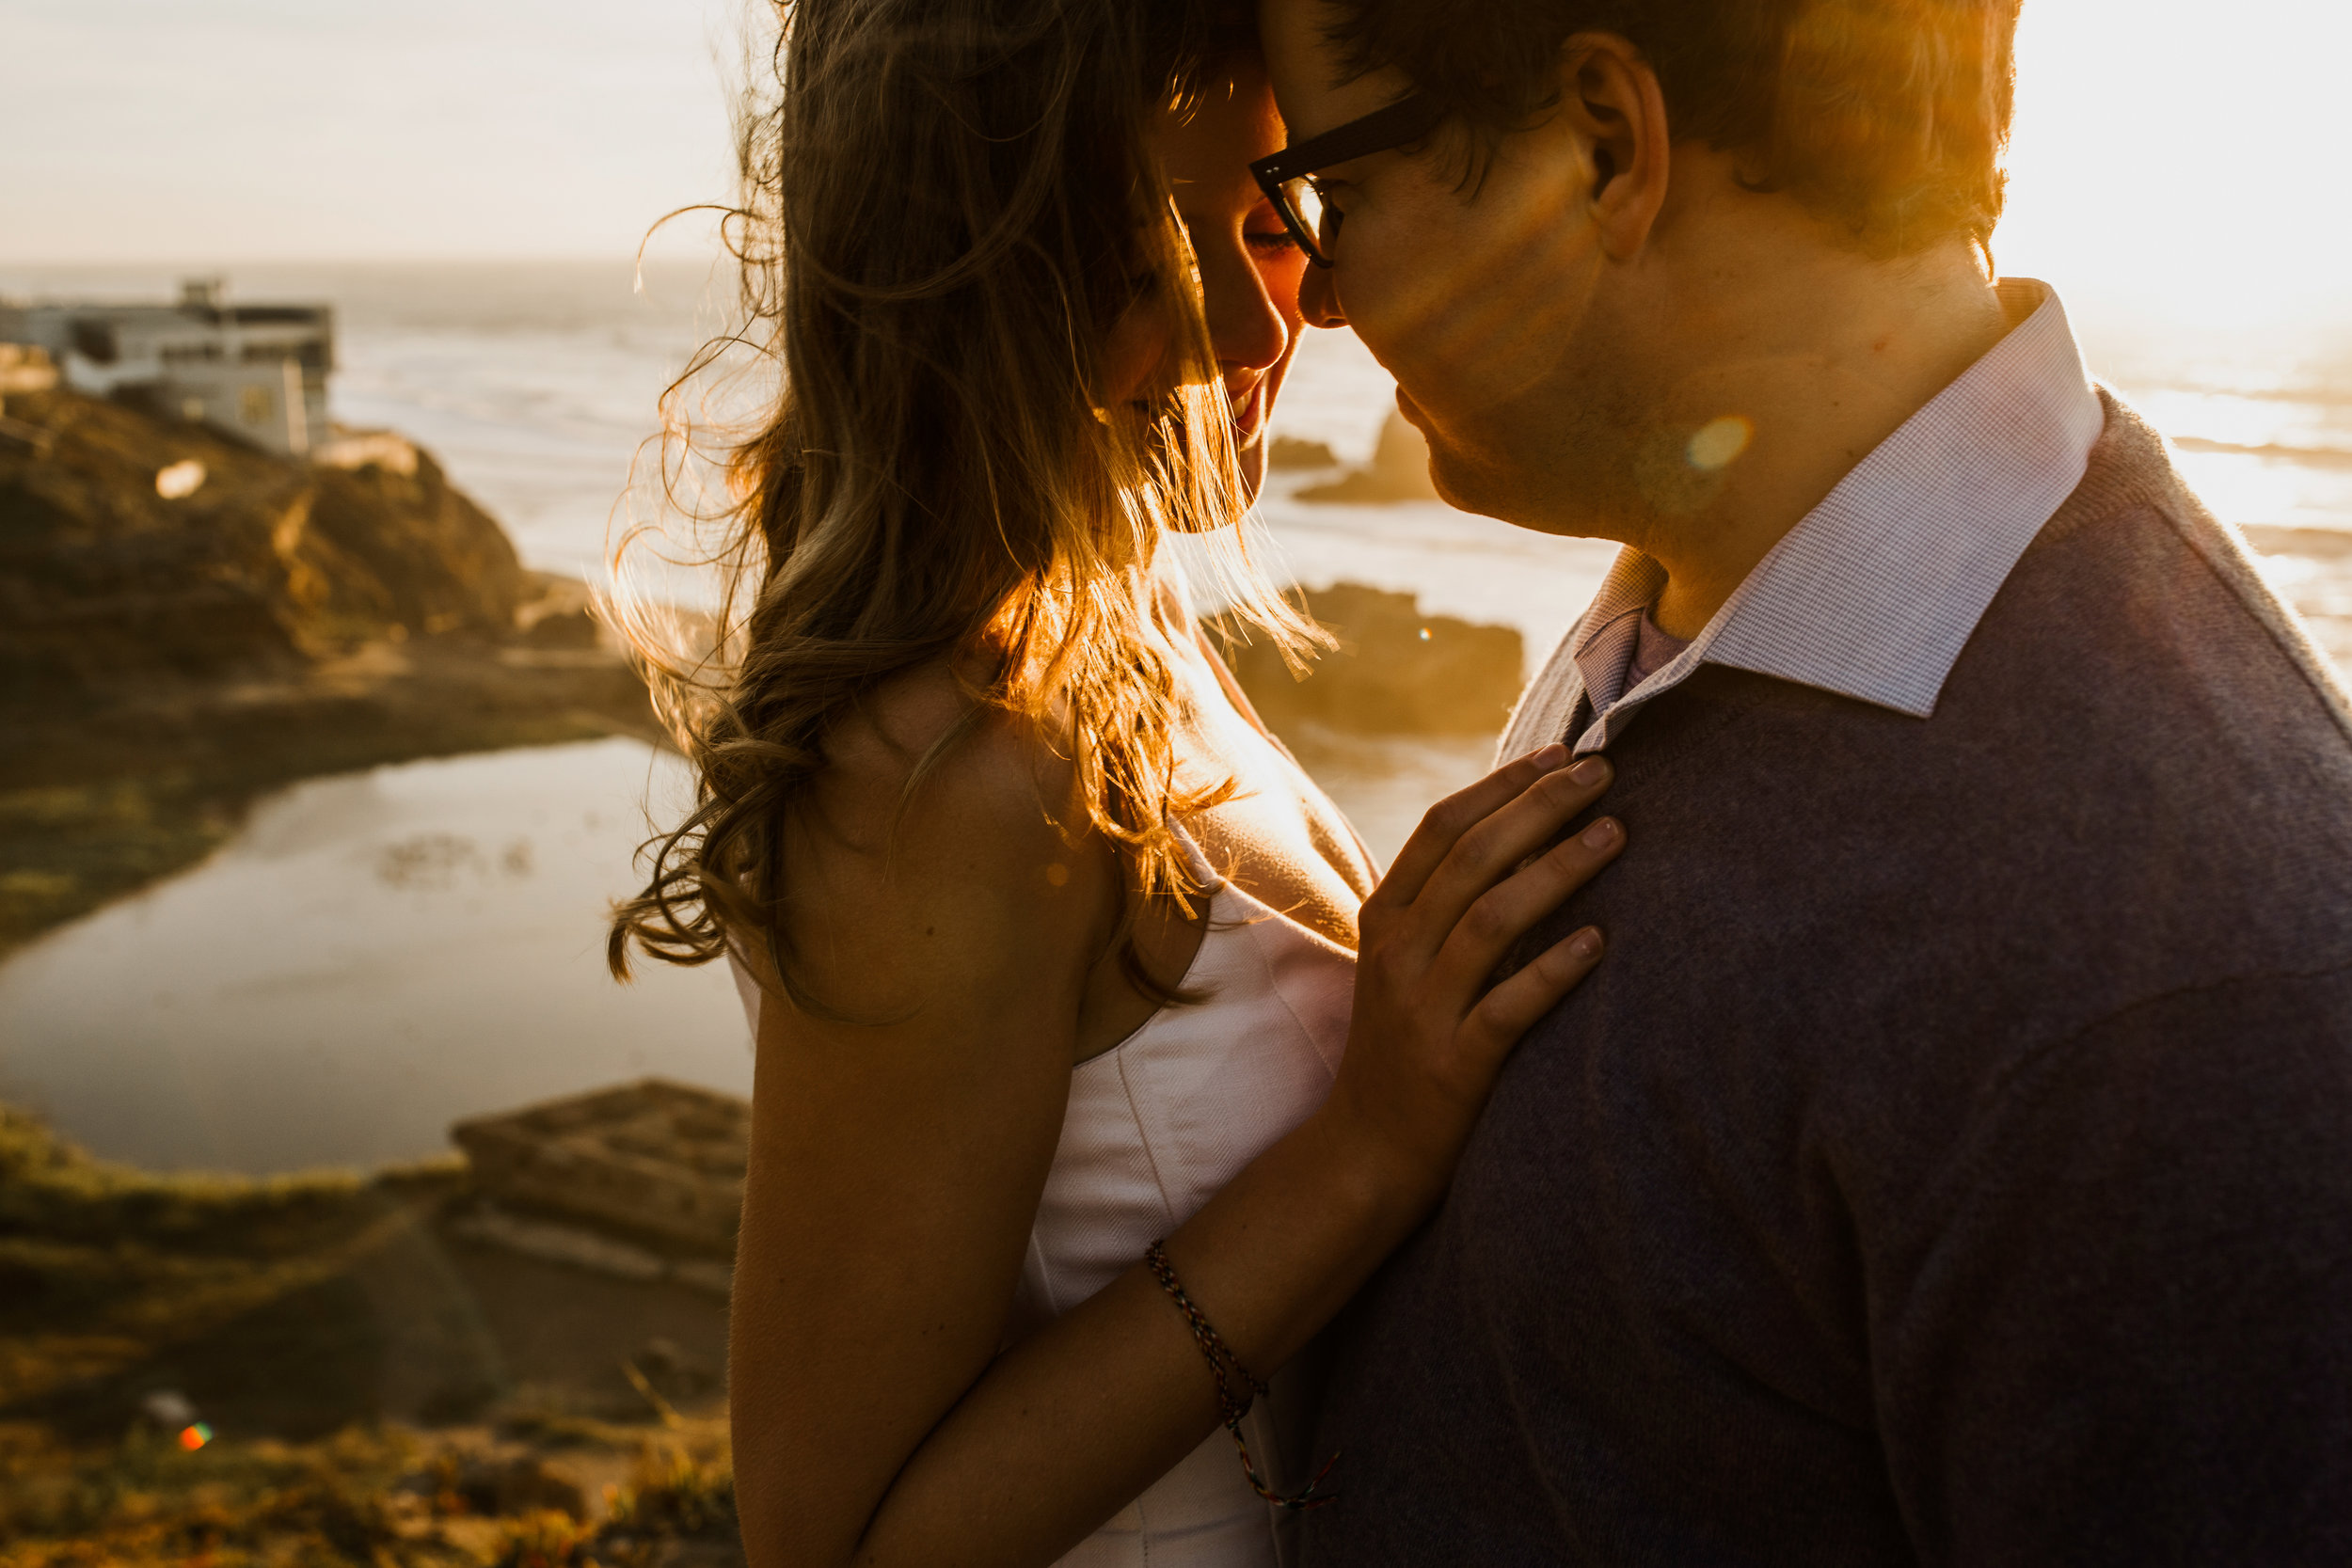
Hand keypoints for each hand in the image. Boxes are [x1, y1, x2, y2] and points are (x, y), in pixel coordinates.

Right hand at [1324, 743, 1618, 1198]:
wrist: (1365, 1151)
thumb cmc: (1402, 1046)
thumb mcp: (1404, 963)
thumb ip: (1445, 904)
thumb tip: (1523, 832)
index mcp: (1386, 918)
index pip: (1443, 828)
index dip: (1503, 785)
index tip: (1560, 753)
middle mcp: (1398, 953)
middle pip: (1472, 859)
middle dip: (1541, 807)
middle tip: (1604, 774)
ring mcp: (1422, 1009)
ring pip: (1491, 920)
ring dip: (1558, 870)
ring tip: (1616, 836)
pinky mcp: (1453, 1064)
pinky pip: (1508, 1007)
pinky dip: (1554, 970)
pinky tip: (1598, 942)